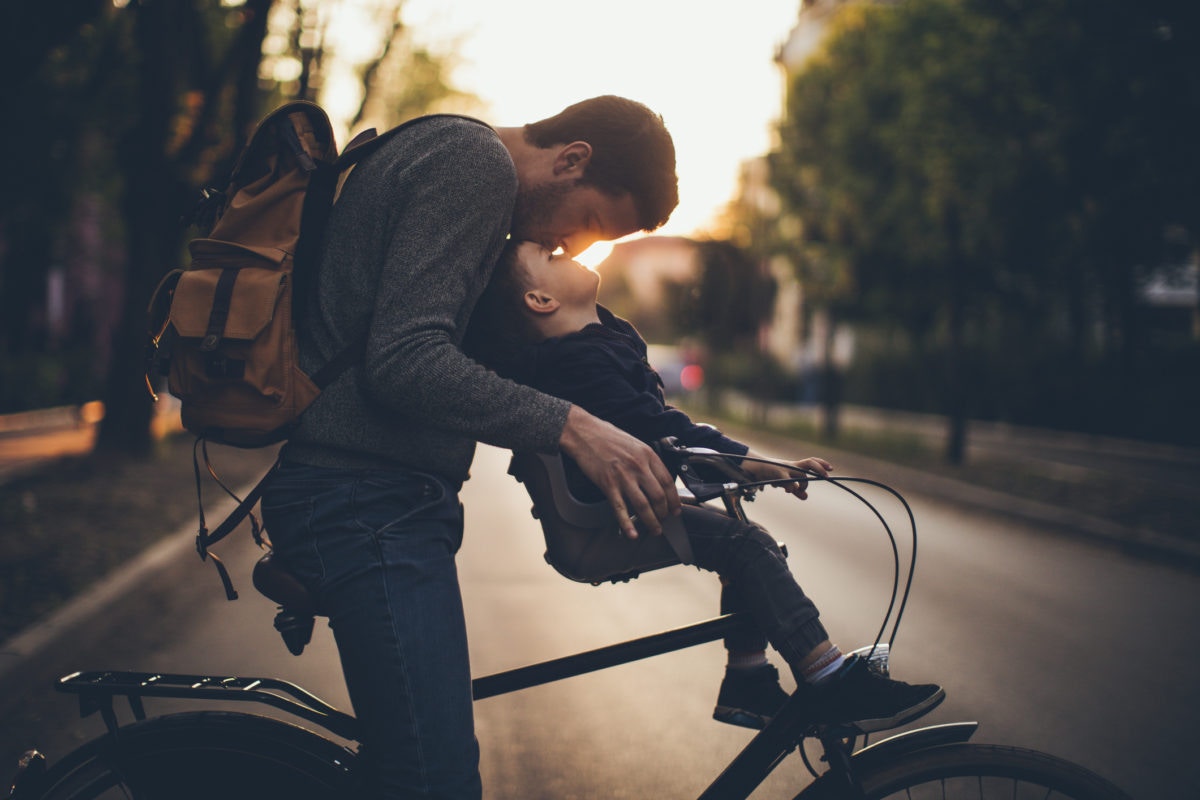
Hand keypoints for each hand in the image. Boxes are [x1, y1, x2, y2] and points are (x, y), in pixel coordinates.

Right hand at [559, 406, 680, 538]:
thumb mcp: (634, 443)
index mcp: (647, 455)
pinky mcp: (608, 485)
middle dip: (663, 513)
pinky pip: (620, 509)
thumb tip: (656, 478)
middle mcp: (638, 467)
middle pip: (658, 497)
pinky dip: (627, 524)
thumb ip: (646, 460)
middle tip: (664, 521)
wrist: (584, 433)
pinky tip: (632, 534)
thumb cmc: (607, 436)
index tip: (675, 509)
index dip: (674, 499)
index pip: (668, 482)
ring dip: (651, 522)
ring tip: (654, 530)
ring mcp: (623, 477)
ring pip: (643, 506)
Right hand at [742, 449, 831, 500]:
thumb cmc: (771, 475)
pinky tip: (791, 491)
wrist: (754, 468)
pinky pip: (787, 480)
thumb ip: (796, 490)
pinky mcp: (777, 474)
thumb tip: (806, 497)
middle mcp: (792, 465)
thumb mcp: (785, 483)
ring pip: (801, 475)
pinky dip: (792, 486)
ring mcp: (785, 468)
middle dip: (820, 469)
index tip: (831, 469)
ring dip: (804, 484)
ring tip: (799, 491)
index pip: (811, 462)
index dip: (822, 464)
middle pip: (809, 463)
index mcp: (795, 466)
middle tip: (826, 477)